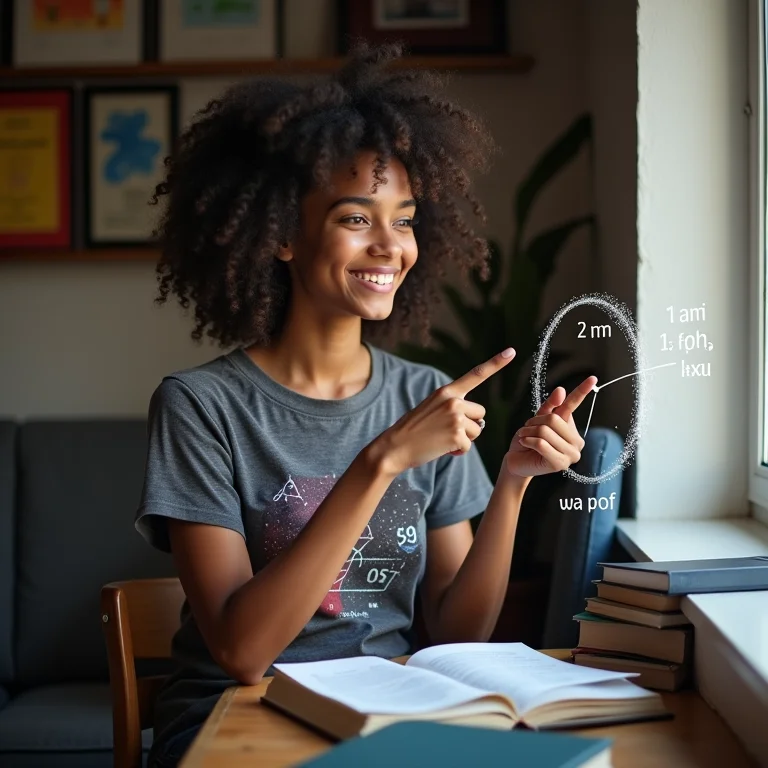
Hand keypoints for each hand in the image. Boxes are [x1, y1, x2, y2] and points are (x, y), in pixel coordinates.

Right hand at [372, 348, 516, 475]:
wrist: (394, 446)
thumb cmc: (413, 430)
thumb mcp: (431, 408)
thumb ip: (453, 407)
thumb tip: (479, 422)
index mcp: (447, 391)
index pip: (476, 374)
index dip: (496, 363)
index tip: (511, 352)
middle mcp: (453, 401)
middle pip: (480, 414)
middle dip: (469, 425)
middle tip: (446, 430)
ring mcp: (456, 418)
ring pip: (476, 431)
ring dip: (464, 439)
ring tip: (441, 439)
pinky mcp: (457, 435)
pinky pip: (469, 446)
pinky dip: (457, 451)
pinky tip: (441, 448)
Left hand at [502, 376, 597, 478]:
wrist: (517, 461)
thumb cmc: (528, 440)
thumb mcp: (537, 419)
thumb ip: (550, 406)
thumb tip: (561, 390)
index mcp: (572, 429)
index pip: (574, 406)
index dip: (582, 391)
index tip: (592, 377)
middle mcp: (577, 443)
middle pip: (553, 419)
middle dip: (534, 422)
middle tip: (527, 429)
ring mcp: (570, 455)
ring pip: (545, 431)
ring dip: (529, 432)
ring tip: (525, 437)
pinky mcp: (560, 465)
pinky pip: (541, 444)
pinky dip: (528, 441)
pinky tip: (525, 444)